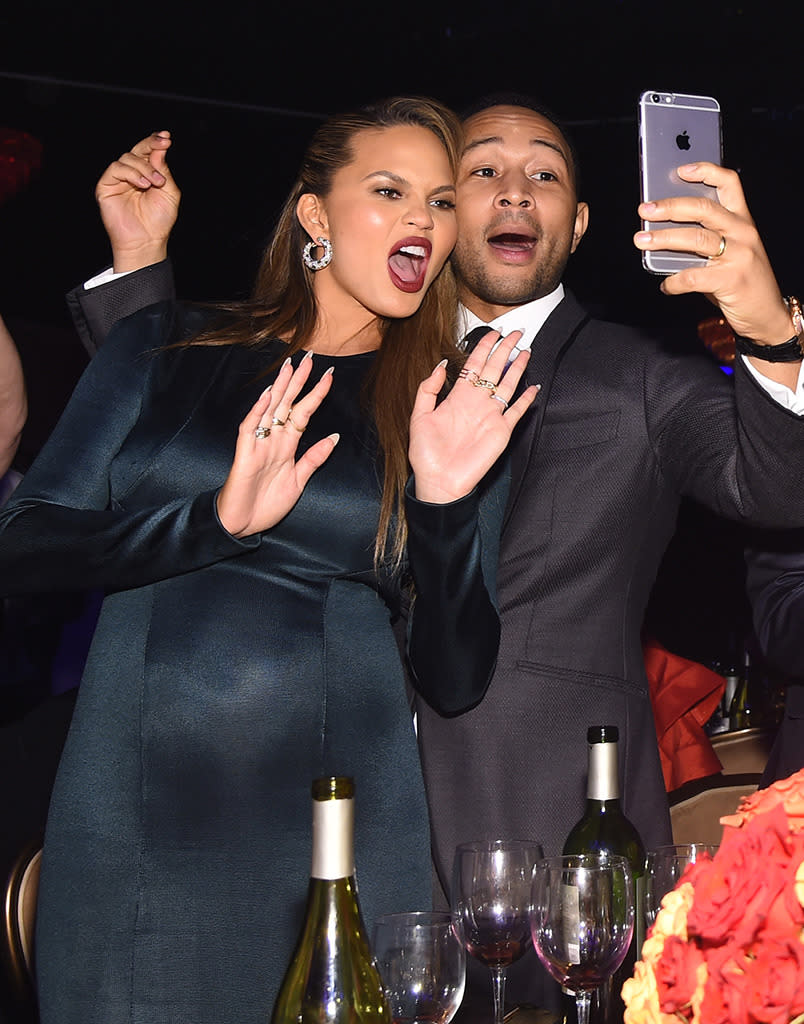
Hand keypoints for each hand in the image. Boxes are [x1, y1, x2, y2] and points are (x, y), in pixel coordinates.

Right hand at [95, 131, 179, 272]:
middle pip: (137, 149)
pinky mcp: (106, 186)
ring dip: (144, 167)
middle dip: (150, 144)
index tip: (166, 137)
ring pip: (127, 158)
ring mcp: (118, 179)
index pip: (148, 151)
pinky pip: (116, 168)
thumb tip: (159, 147)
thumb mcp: (169, 192)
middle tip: (163, 144)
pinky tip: (143, 185)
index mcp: (147, 174)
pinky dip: (131, 173)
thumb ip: (163, 169)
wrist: (147, 241)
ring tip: (155, 183)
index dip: (155, 141)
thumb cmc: (159, 220)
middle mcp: (132, 174)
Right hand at [216, 353, 338, 536]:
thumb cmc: (267, 504)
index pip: (303, 413)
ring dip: (279, 388)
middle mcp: (273, 440)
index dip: (315, 395)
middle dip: (297, 382)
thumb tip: (335, 437)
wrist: (243, 524)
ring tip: (289, 367)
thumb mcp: (298, 480)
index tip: (329, 376)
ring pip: (268, 410)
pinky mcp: (244, 454)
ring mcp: (258, 445)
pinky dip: (258, 411)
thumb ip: (314, 458)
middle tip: (307, 358)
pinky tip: (267, 395)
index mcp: (287, 445)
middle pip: (286, 404)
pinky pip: (250, 428)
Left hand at [409, 331, 539, 503]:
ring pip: (508, 385)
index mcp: (458, 397)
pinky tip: (533, 387)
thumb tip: (440, 364)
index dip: (483, 347)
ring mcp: (490, 416)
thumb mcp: (419, 416)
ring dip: (517, 368)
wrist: (439, 482)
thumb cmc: (426, 454)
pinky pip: (517, 412)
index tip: (493, 333)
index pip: (474, 365)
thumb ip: (428, 389)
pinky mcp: (501, 432)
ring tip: (526, 351)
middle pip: (494, 369)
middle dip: (505, 349)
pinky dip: (526, 400)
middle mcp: (476, 403)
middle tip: (515, 332)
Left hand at [633, 162, 792, 345]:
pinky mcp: (731, 280)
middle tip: (645, 209)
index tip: (680, 170)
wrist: (767, 314)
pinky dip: (674, 281)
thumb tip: (664, 232)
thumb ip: (705, 239)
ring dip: (663, 238)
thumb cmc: (741, 281)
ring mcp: (739, 255)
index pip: (729, 184)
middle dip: (670, 206)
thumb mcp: (730, 252)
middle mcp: (743, 232)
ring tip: (641, 239)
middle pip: (703, 208)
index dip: (705, 171)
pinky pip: (693, 276)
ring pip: (695, 238)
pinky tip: (665, 285)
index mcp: (743, 220)